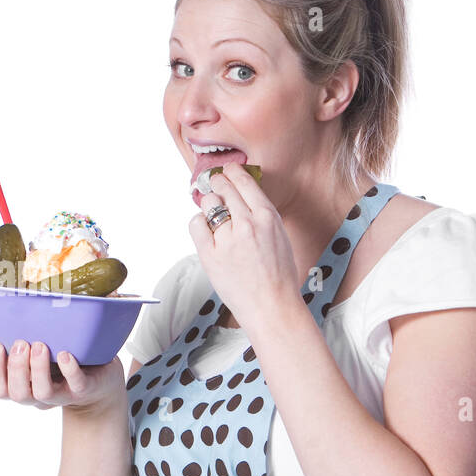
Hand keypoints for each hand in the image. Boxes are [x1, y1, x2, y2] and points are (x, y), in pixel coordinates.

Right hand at [0, 338, 123, 412]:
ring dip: (38, 369)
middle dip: (16, 368)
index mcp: (23, 387)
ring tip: (40, 345)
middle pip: (18, 394)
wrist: (100, 378)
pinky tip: (65, 354)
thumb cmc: (60, 364)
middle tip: (20, 343)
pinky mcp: (85, 389)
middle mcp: (39, 395)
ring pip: (44, 394)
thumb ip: (9, 351)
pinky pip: (76, 384)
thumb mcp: (33, 356)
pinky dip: (70, 370)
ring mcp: (63, 394)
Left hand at [189, 166, 299, 336]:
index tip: (228, 170)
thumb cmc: (278, 276)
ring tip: (212, 212)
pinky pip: (196, 224)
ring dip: (209, 204)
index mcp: (268, 217)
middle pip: (224, 189)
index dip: (233, 172)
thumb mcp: (279, 237)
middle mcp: (247, 224)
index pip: (245, 183)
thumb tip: (242, 198)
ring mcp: (227, 239)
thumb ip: (262, 216)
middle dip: (217, 183)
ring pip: (209, 204)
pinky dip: (198, 223)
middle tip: (214, 182)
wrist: (271, 306)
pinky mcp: (210, 254)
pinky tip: (205, 229)